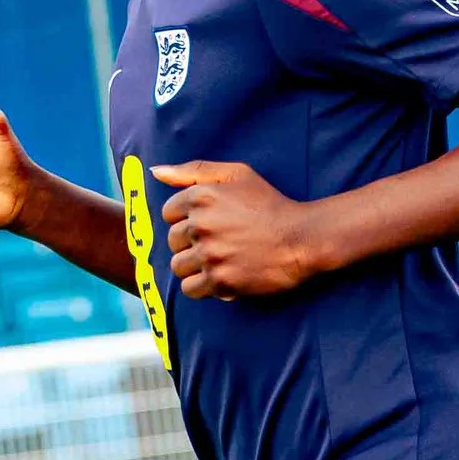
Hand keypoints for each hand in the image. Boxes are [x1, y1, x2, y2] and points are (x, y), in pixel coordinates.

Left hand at [154, 161, 322, 298]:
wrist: (302, 238)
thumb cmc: (270, 204)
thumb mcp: (236, 174)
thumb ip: (194, 170)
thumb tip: (156, 172)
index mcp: (201, 196)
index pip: (169, 213)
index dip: (188, 220)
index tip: (211, 223)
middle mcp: (201, 225)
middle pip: (173, 241)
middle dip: (191, 243)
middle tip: (219, 243)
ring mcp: (210, 254)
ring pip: (179, 266)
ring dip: (195, 266)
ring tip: (219, 261)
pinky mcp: (220, 280)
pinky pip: (191, 289)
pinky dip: (203, 286)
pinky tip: (222, 276)